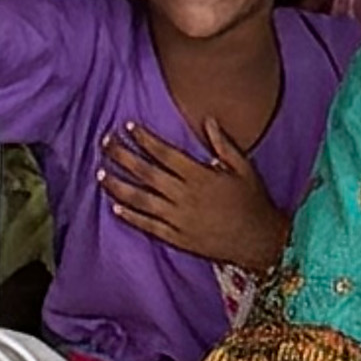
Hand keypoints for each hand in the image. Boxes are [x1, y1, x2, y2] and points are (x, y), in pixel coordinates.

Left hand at [99, 119, 292, 271]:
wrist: (260, 241)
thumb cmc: (253, 201)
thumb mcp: (244, 168)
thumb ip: (224, 144)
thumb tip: (208, 120)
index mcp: (200, 176)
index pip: (164, 153)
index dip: (144, 139)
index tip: (127, 127)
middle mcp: (185, 196)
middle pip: (146, 173)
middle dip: (123, 156)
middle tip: (105, 143)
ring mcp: (179, 219)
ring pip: (142, 200)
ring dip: (119, 185)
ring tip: (101, 173)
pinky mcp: (178, 238)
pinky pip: (149, 226)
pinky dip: (131, 217)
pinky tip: (116, 207)